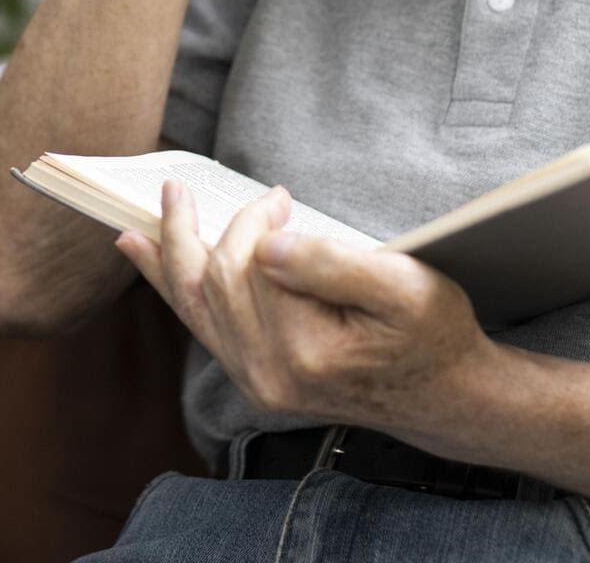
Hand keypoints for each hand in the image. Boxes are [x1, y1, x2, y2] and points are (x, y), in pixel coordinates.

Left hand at [115, 180, 496, 441]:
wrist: (444, 395)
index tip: (280, 199)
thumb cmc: (432, 334)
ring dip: (168, 256)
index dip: (254, 223)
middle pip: (212, 284)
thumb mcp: (406, 288)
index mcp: (304, 354)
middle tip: (217, 193)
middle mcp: (268, 377)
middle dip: (211, 230)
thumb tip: (267, 242)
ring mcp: (257, 383)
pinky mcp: (255, 379)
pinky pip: (201, 325)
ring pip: (194, 307)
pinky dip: (173, 286)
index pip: (249, 267)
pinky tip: (148, 256)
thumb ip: (334, 263)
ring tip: (145, 219)